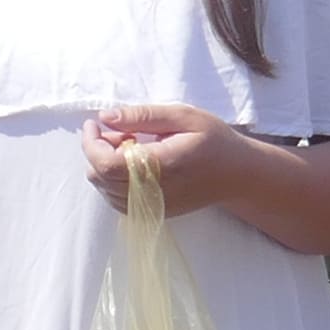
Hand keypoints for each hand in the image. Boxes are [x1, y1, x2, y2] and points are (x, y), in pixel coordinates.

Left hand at [81, 102, 241, 199]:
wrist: (237, 175)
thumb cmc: (213, 140)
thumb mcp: (183, 117)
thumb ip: (142, 116)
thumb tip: (105, 117)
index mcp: (160, 165)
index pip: (107, 164)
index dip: (91, 143)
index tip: (94, 123)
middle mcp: (152, 192)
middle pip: (100, 177)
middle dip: (98, 150)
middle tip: (120, 131)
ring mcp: (152, 206)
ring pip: (105, 190)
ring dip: (105, 166)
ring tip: (130, 146)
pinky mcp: (153, 213)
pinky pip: (117, 201)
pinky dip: (114, 181)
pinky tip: (132, 165)